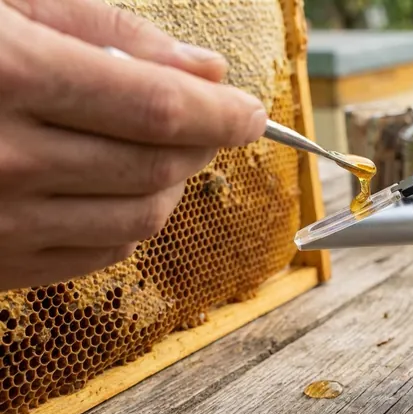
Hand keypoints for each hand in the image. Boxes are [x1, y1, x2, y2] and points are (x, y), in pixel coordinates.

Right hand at [0, 0, 267, 289]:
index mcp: (7, 76)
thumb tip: (204, 68)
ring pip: (137, 219)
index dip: (222, 114)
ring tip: (161, 150)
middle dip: (203, 144)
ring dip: (171, 183)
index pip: (158, 110)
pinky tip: (115, 186)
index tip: (252, 112)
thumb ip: (109, 31)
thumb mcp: (7, 3)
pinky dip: (129, 221)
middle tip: (210, 120)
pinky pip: (97, 254)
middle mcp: (1, 160)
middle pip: (157, 167)